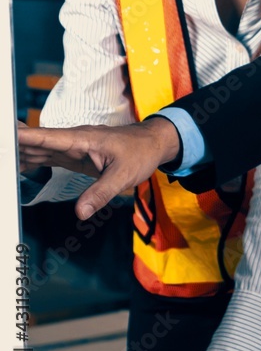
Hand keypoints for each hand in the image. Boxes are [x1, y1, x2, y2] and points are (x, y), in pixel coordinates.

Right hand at [17, 117, 179, 219]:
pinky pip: (50, 156)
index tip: (5, 137)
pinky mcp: (77, 155)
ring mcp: (74, 147)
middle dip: (15, 146)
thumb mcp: (123, 176)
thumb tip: (81, 213)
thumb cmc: (141, 153)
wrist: (154, 144)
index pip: (45, 138)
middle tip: (0, 155)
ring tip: (4, 162)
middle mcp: (73, 141)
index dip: (22, 138)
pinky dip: (34, 160)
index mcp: (82, 139)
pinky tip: (19, 165)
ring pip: (41, 149)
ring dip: (20, 154)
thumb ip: (101, 194)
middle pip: (37, 143)